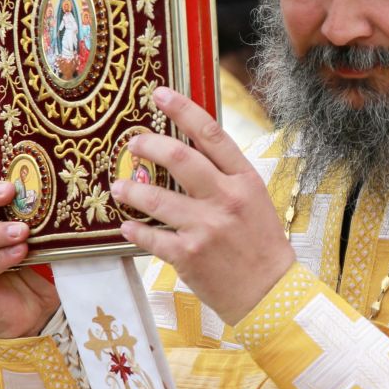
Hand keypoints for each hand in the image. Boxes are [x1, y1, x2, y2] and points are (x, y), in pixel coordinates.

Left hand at [111, 86, 295, 324]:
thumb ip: (225, 175)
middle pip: (179, 158)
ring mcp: (206, 228)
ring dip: (131, 189)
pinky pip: (150, 237)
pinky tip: (126, 225)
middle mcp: (225, 199)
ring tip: (119, 186)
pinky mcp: (188, 256)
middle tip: (132, 144)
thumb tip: (188, 149)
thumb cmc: (260, 244)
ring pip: (156, 198)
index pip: (211, 134)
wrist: (269, 293)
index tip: (159, 95)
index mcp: (244, 180)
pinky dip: (134, 229)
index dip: (182, 110)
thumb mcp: (254, 200)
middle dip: (149, 145)